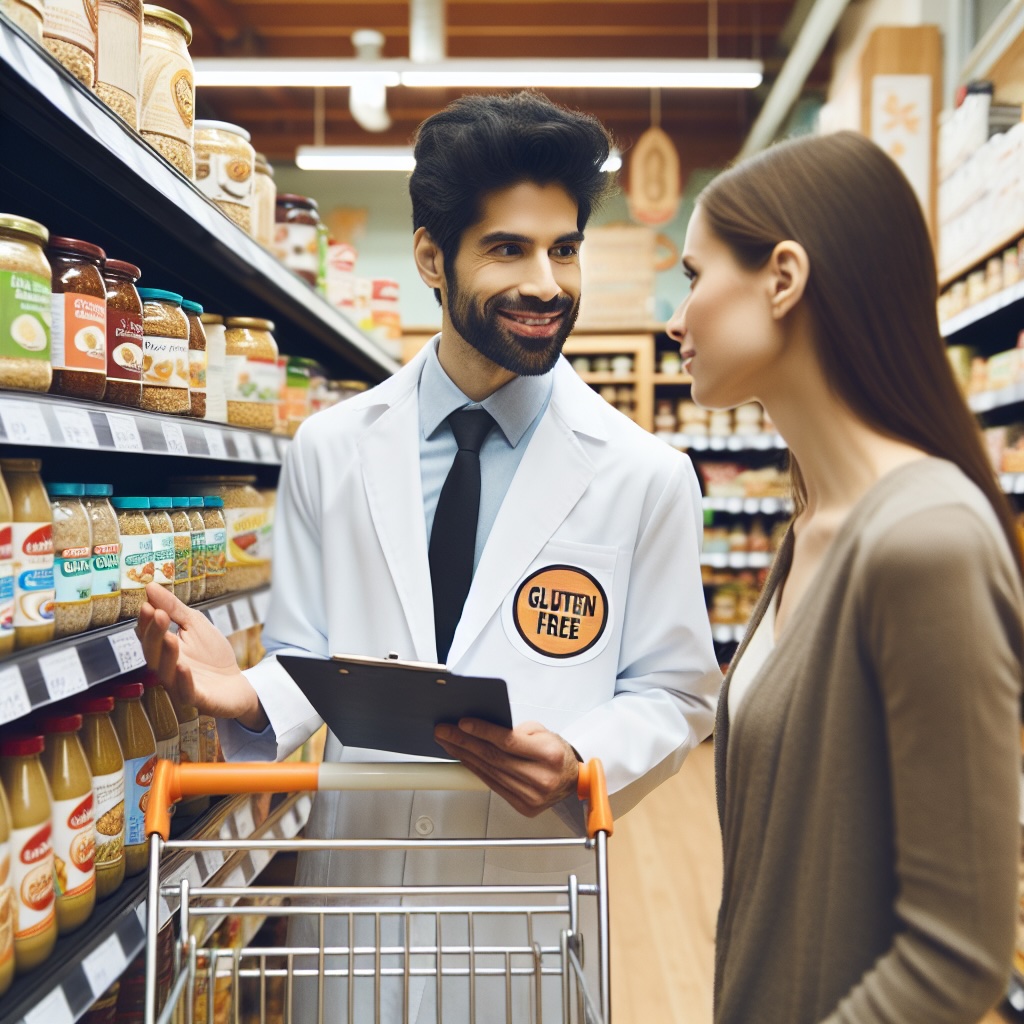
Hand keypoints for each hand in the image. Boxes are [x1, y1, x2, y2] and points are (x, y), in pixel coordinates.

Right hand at [136, 583, 266, 729]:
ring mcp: (180, 685)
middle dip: (154, 634)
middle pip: (153, 653)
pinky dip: (183, 680)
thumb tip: (150, 586)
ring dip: (167, 655)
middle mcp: (167, 668)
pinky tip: (184, 667)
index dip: (146, 622)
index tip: (147, 604)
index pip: (148, 636)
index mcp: (164, 650)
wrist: (236, 683)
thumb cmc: (212, 654)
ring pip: (166, 672)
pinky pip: (186, 692)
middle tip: (157, 614)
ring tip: (170, 637)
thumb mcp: (195, 624)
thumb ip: (174, 608)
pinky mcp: (196, 698)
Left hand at [434, 719, 579, 816]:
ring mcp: (532, 796)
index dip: (483, 731)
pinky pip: (492, 785)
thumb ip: (515, 730)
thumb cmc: (556, 753)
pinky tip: (464, 759)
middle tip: (445, 732)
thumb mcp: (542, 732)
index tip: (462, 723)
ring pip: (489, 772)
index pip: (508, 741)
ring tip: (449, 743)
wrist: (572, 779)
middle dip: (464, 742)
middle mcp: (542, 777)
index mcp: (550, 755)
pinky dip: (475, 770)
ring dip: (465, 756)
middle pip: (494, 758)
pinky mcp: (524, 806)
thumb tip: (483, 729)